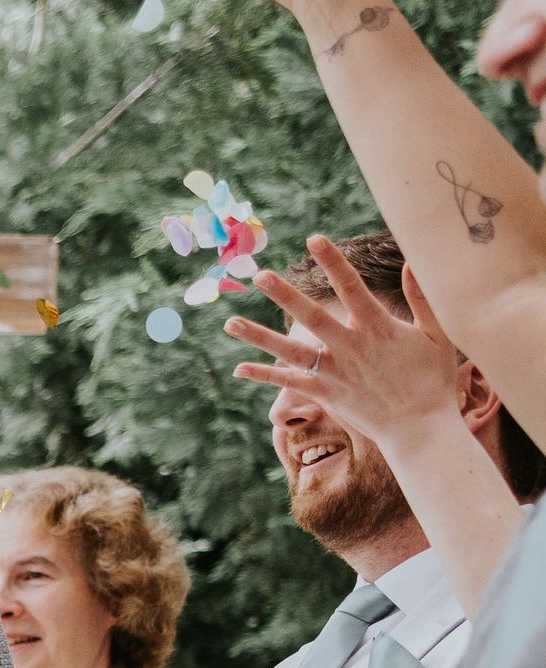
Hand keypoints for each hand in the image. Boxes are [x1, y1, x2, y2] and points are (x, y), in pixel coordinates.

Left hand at [230, 236, 467, 450]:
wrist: (420, 428)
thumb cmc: (433, 379)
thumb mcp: (437, 334)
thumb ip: (423, 298)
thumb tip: (413, 261)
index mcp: (378, 328)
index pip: (351, 287)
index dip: (332, 262)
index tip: (314, 239)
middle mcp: (351, 348)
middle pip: (311, 317)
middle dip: (285, 295)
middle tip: (259, 275)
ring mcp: (335, 372)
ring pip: (290, 351)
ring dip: (259, 337)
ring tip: (230, 323)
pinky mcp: (325, 394)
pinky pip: (289, 383)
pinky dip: (264, 375)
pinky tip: (239, 368)